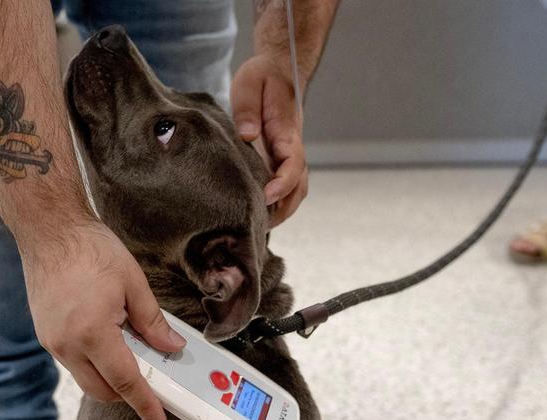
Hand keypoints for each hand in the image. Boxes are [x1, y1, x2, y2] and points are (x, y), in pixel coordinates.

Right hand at [21, 221, 185, 419]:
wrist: (49, 229)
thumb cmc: (89, 249)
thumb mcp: (133, 283)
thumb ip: (153, 321)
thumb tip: (170, 347)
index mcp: (92, 333)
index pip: (124, 382)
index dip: (145, 404)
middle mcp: (67, 344)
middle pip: (101, 391)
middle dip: (127, 394)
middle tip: (151, 380)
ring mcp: (52, 341)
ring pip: (85, 378)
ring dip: (108, 375)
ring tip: (129, 349)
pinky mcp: (45, 334)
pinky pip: (73, 361)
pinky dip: (93, 360)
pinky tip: (107, 339)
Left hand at [231, 54, 308, 227]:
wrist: (279, 68)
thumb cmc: (262, 76)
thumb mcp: (250, 84)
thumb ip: (248, 110)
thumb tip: (247, 135)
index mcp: (287, 130)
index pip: (293, 162)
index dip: (283, 183)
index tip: (267, 195)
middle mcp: (292, 145)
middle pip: (299, 184)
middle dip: (284, 206)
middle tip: (260, 223)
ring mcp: (288, 153)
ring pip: (296, 188)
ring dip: (283, 208)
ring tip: (260, 225)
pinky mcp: (281, 157)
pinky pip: (286, 184)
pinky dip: (279, 202)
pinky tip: (261, 213)